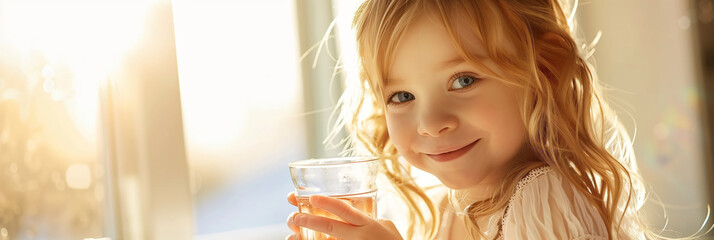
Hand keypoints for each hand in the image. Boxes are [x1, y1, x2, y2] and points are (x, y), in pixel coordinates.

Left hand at [285, 192, 402, 239]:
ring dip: (307, 239)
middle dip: (310, 221)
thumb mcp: (388, 227)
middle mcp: (360, 237)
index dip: (327, 203)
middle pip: (331, 227)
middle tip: (294, 217)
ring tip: (293, 236)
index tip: (312, 198)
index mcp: (369, 225)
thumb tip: (357, 214)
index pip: (345, 210)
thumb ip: (372, 219)